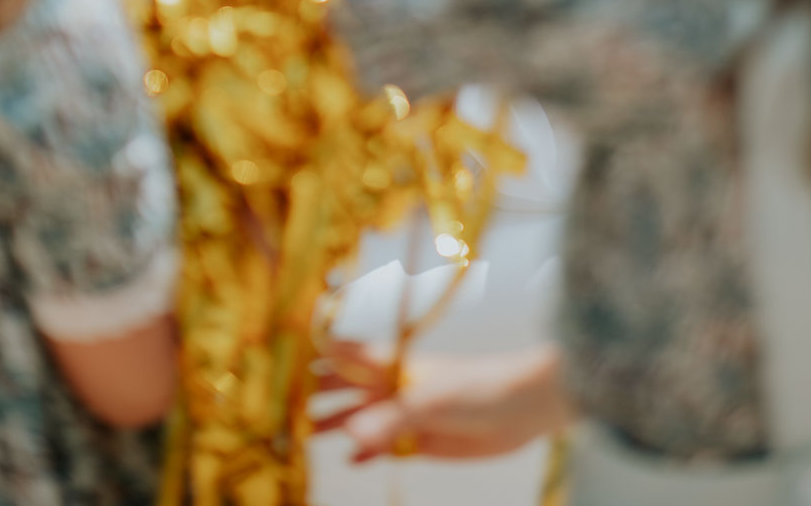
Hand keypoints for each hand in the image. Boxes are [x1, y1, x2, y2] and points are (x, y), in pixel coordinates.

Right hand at [311, 341, 571, 463]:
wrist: (524, 408)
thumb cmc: (482, 386)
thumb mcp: (434, 399)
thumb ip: (393, 417)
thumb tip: (351, 436)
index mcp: (395, 364)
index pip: (349, 352)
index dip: (321, 350)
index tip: (288, 349)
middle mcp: (397, 386)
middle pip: (349, 387)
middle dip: (320, 393)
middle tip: (286, 405)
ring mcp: (408, 414)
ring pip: (363, 418)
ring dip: (338, 424)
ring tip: (307, 434)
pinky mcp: (422, 440)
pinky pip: (386, 447)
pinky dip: (366, 452)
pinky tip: (350, 460)